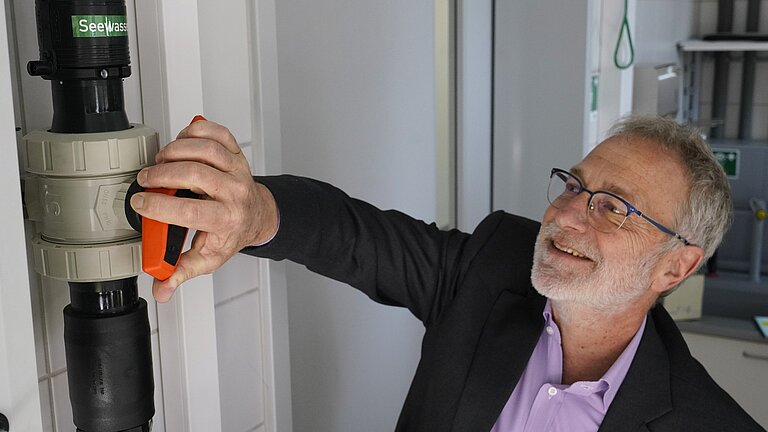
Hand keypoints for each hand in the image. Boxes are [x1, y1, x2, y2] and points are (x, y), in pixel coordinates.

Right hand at [129, 120, 278, 301]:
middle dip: (162, 174)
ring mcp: (237, 169)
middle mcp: (235, 192)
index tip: (140, 202)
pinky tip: (180, 142)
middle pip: (195, 174)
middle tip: (146, 179)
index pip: (190, 211)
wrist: (256, 215)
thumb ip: (181, 272)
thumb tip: (161, 290)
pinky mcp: (236, 152)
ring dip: (175, 151)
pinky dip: (195, 131)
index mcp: (226, 220)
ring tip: (160, 162)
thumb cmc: (230, 232)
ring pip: (205, 149)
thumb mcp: (207, 258)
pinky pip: (217, 132)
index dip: (159, 206)